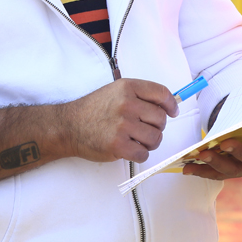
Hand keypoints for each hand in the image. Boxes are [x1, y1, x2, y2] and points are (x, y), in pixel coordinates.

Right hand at [60, 79, 177, 163]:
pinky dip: (139, 154)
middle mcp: (126, 104)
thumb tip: (168, 106)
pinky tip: (129, 149)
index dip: (171, 104)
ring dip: (149, 143)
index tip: (172, 112)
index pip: (161, 93)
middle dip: (157, 127)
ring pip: (155, 138)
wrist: (69, 126)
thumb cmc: (94, 109)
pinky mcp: (118, 145)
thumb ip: (139, 95)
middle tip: (144, 129)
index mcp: (127, 87)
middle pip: (161, 119)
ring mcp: (122, 125)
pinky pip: (143, 154)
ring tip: (136, 140)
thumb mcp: (115, 91)